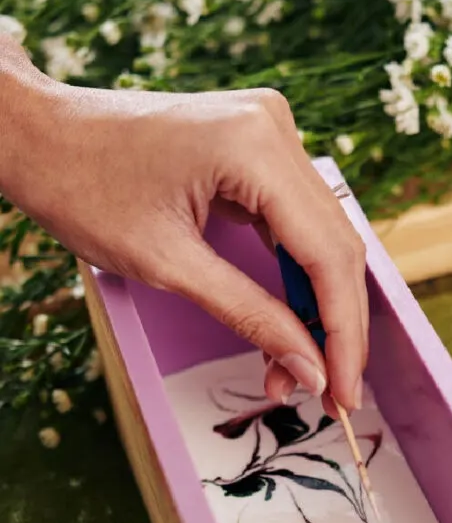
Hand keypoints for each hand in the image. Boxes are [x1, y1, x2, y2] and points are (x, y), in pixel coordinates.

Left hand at [0, 37, 366, 412]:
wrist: (37, 134)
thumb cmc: (83, 188)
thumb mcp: (168, 265)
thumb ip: (249, 316)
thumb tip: (309, 370)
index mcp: (256, 146)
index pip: (328, 255)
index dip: (342, 333)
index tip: (344, 393)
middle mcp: (276, 129)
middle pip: (336, 246)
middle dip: (334, 328)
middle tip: (330, 394)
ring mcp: (270, 133)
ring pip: (321, 237)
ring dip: (316, 307)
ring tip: (299, 370)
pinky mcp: (257, 148)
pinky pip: (295, 221)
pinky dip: (294, 276)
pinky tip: (290, 323)